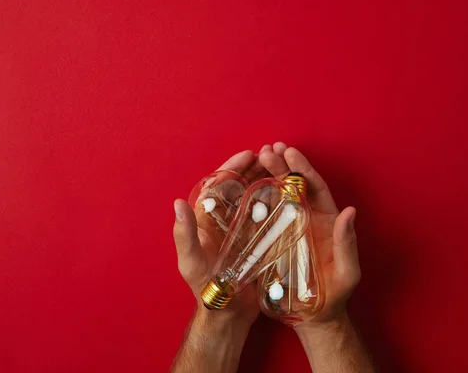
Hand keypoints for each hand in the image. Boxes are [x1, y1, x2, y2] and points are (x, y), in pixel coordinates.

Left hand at [173, 148, 272, 325]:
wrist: (229, 314)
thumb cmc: (206, 289)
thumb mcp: (192, 263)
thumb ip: (184, 235)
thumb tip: (178, 203)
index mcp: (206, 221)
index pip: (218, 185)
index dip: (232, 168)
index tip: (248, 154)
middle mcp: (224, 221)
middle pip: (239, 187)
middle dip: (253, 168)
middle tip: (271, 155)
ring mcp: (241, 229)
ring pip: (254, 197)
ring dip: (266, 180)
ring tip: (282, 166)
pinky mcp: (257, 240)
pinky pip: (267, 215)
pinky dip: (277, 201)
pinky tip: (289, 192)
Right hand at [258, 142, 360, 326]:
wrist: (314, 315)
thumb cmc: (335, 294)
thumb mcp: (347, 271)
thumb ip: (347, 242)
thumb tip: (350, 210)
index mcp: (325, 220)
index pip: (315, 188)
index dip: (304, 169)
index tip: (291, 152)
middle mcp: (306, 219)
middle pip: (294, 186)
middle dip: (282, 165)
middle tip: (268, 149)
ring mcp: (288, 228)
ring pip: (277, 196)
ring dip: (267, 175)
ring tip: (256, 158)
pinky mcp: (272, 241)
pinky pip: (262, 216)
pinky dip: (254, 199)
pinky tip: (243, 186)